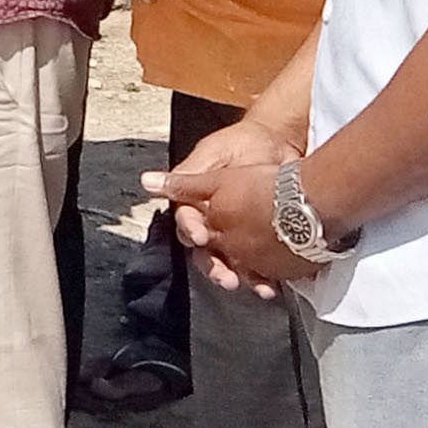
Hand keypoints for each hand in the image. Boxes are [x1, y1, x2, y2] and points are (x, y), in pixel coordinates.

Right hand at [144, 119, 301, 288]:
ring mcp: (237, 232)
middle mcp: (213, 221)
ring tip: (251, 286)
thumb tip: (147, 181)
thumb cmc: (243, 143)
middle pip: (206, 252)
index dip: (192, 231)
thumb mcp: (212, 155)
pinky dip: (263, 276)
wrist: (280, 141)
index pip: (187, 224)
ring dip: (238, 276)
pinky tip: (271, 285)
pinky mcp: (261, 239)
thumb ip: (185, 175)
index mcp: (196, 203)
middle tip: (226, 277)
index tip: (201, 237)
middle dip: (214, 267)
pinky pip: (257, 264)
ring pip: (230, 262)